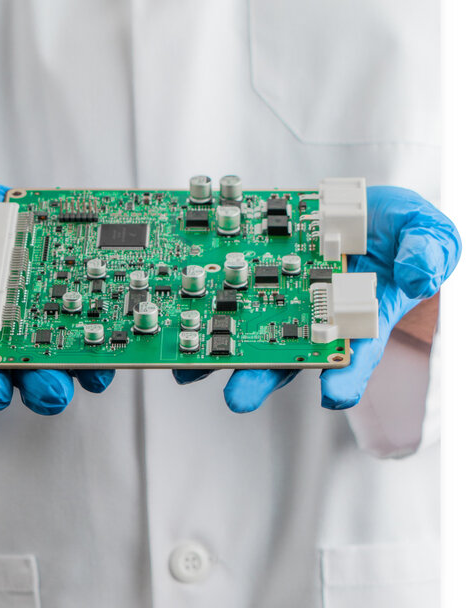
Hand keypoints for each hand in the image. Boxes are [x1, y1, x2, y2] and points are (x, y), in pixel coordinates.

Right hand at [0, 173, 113, 412]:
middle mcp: (4, 327)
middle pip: (25, 374)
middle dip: (41, 388)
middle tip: (52, 390)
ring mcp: (39, 312)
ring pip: (64, 356)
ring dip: (81, 368)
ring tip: (97, 368)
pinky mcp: (69, 291)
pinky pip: (90, 319)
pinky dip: (104, 328)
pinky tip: (115, 325)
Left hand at [174, 186, 460, 411]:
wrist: (364, 209)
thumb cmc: (399, 230)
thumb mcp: (426, 231)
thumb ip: (426, 250)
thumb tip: (416, 273)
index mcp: (365, 317)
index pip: (357, 355)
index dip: (346, 377)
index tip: (333, 395)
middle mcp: (319, 321)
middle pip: (289, 360)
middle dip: (263, 380)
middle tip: (239, 398)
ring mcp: (285, 304)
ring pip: (250, 339)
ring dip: (220, 356)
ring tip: (189, 368)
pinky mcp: (259, 279)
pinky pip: (230, 297)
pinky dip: (207, 311)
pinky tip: (181, 322)